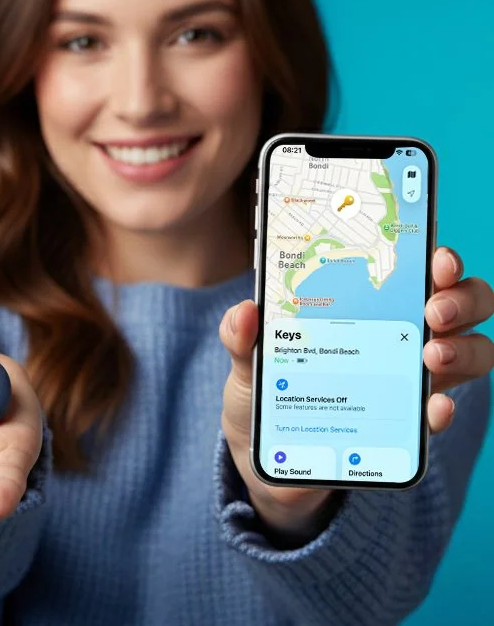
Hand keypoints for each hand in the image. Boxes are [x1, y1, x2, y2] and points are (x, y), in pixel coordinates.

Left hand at [219, 246, 493, 543]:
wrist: (264, 453)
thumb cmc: (264, 388)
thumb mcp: (247, 358)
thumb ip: (241, 336)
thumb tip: (245, 311)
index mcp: (367, 304)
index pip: (417, 270)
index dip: (438, 260)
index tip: (436, 258)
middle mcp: (400, 334)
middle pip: (461, 304)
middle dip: (460, 299)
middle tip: (432, 310)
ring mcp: (409, 379)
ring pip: (471, 352)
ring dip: (463, 349)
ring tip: (431, 354)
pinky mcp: (406, 425)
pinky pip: (439, 413)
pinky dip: (441, 408)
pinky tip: (432, 406)